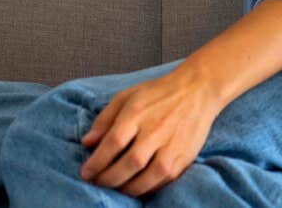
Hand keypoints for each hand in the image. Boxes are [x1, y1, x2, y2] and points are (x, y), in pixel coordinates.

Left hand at [79, 62, 220, 196]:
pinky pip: (162, 182)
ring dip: (126, 188)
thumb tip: (86, 142)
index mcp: (137, 112)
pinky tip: (136, 186)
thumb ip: (105, 118)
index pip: (113, 142)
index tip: (85, 172)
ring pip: (146, 177)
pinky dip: (146, 188)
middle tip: (96, 182)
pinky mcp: (184, 158)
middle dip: (108, 178)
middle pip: (128, 163)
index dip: (96, 161)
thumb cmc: (157, 93)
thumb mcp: (127, 96)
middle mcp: (154, 130)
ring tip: (115, 187)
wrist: (196, 91)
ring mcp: (171, 146)